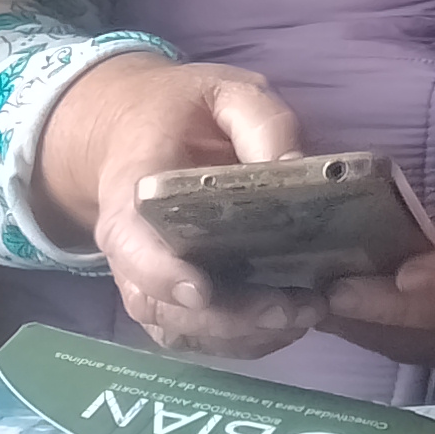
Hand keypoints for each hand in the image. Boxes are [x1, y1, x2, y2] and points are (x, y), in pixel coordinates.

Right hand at [40, 53, 324, 360]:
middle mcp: (130, 248)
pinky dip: (240, 341)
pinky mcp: (172, 298)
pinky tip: (290, 323)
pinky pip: (196, 336)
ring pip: (180, 330)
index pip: (131, 243)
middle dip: (226, 317)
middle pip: (160, 303)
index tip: (201, 292)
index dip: (160, 273)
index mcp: (132, 190)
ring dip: (240, 336)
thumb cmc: (182, 110)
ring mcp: (147, 279)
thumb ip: (261, 124)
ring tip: (304, 316)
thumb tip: (297, 171)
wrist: (134, 130)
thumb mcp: (225, 93)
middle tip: (293, 308)